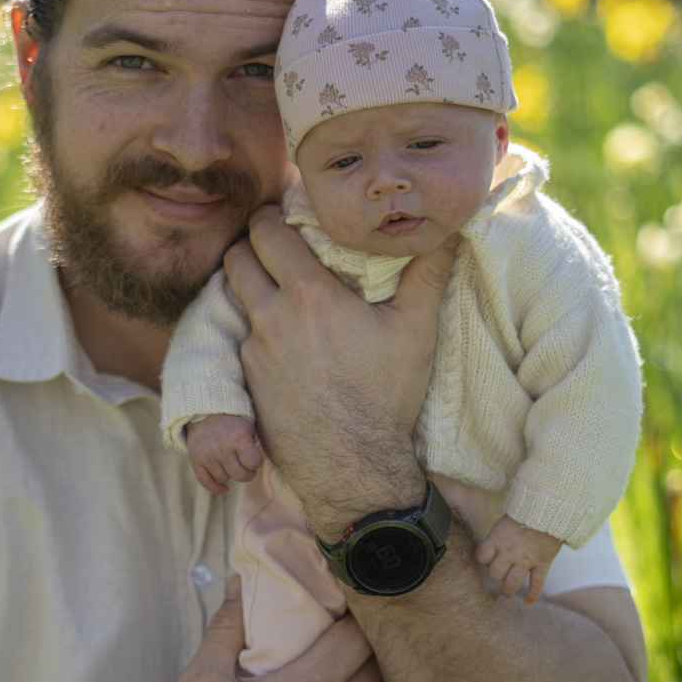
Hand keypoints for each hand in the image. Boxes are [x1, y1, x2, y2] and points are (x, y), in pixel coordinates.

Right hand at [186, 414, 262, 493]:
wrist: (206, 410)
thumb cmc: (232, 422)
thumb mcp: (247, 428)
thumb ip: (251, 448)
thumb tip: (252, 470)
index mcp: (237, 439)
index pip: (253, 463)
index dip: (256, 462)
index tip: (254, 458)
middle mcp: (221, 449)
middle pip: (239, 475)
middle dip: (246, 473)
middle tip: (246, 466)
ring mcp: (207, 455)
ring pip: (224, 478)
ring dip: (229, 473)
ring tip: (231, 462)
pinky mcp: (195, 460)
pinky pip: (205, 481)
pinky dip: (215, 488)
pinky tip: (224, 488)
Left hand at [223, 206, 457, 538]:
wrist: (353, 467)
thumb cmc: (386, 396)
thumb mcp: (416, 330)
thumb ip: (428, 272)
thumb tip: (448, 230)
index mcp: (307, 295)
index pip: (266, 232)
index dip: (272, 216)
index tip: (284, 214)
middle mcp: (270, 318)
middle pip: (236, 258)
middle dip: (250, 245)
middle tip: (274, 246)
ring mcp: (252, 352)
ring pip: (233, 299)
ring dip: (248, 286)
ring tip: (278, 289)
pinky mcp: (245, 380)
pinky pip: (238, 338)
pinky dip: (253, 328)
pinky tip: (280, 337)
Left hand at [475, 515, 561, 605]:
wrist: (550, 510)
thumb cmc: (526, 512)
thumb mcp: (505, 521)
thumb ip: (499, 536)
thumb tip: (493, 546)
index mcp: (498, 538)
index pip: (482, 557)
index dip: (484, 558)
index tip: (488, 557)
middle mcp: (510, 551)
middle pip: (495, 573)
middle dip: (496, 573)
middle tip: (500, 571)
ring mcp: (526, 560)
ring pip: (511, 583)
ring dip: (507, 589)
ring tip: (506, 591)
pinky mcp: (542, 563)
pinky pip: (536, 584)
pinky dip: (532, 595)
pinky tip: (527, 603)